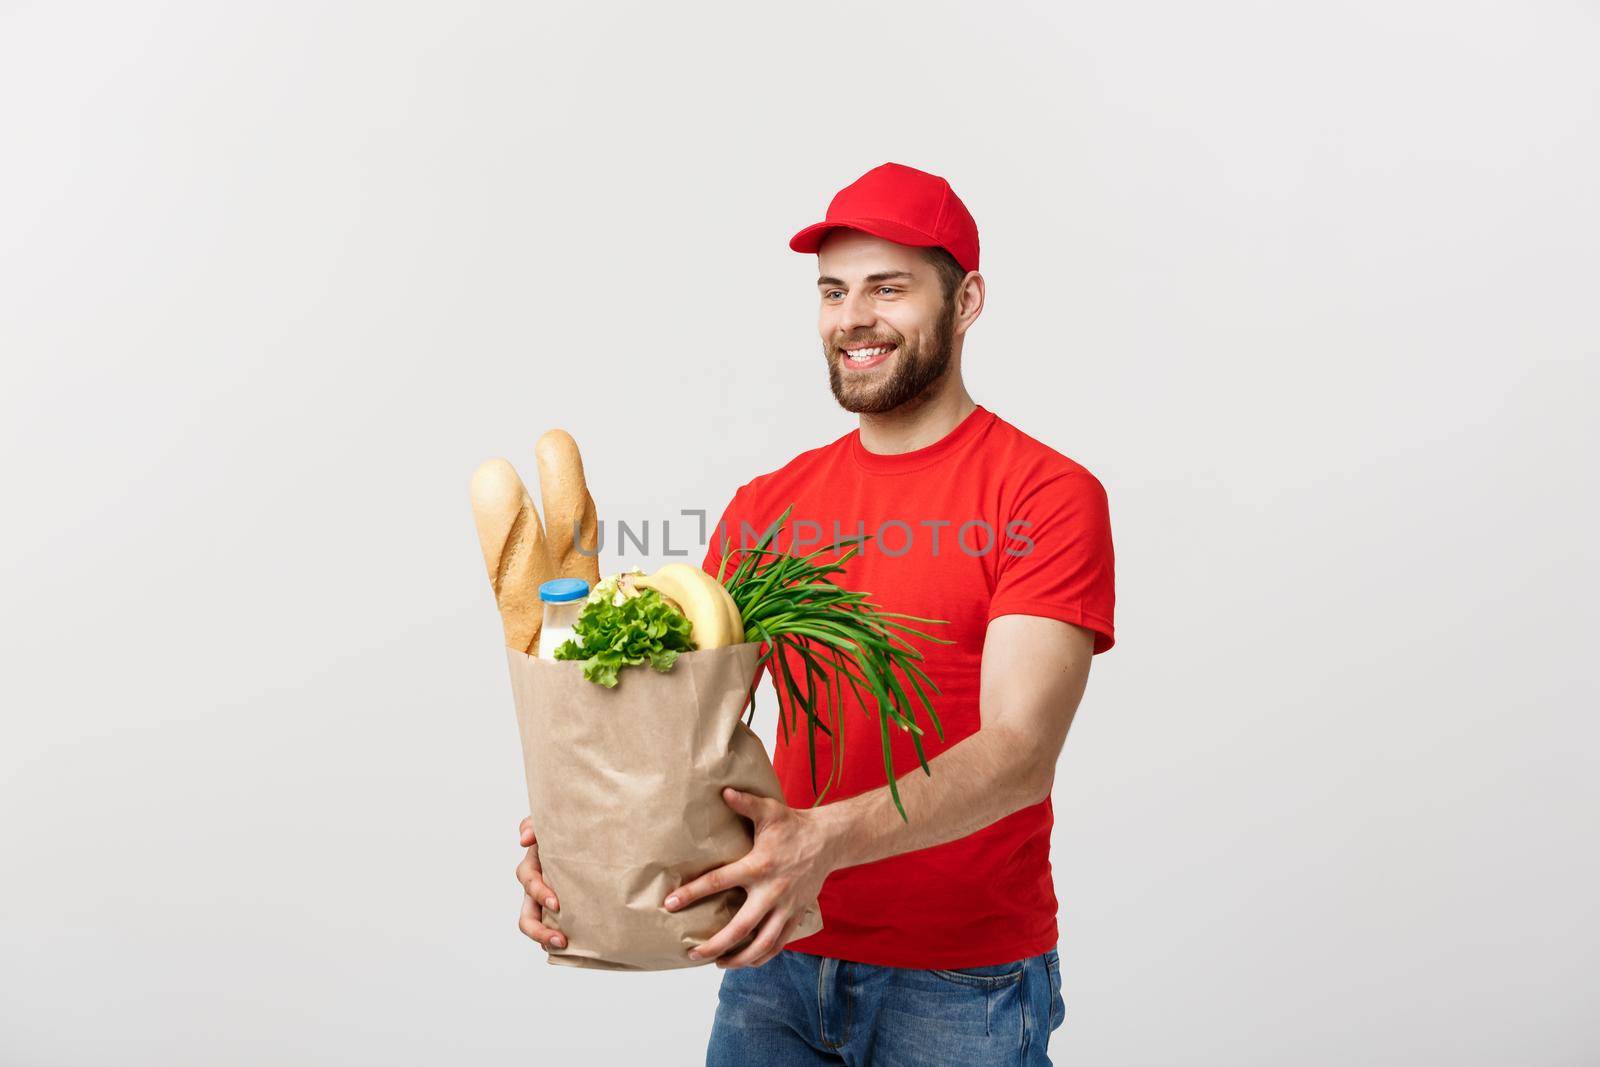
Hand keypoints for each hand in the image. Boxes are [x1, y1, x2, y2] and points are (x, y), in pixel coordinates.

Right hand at [515, 816, 566, 950]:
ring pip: (537, 926)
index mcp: (534, 865)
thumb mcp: (547, 822)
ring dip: (545, 939)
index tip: (556, 903)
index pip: (528, 881)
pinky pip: (554, 928)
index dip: (538, 893)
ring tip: (563, 946)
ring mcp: (547, 901)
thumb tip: (524, 840)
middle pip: (526, 916)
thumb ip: (533, 824)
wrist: (587, 833)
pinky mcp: (561, 909)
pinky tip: (574, 947)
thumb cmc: (565, 827)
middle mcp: (537, 887)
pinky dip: (557, 938)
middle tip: (560, 939)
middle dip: (538, 931)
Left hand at [663, 787, 835, 969]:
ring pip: (762, 944)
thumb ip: (745, 803)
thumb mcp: (769, 810)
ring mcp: (786, 907)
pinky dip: (762, 957)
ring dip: (738, 959)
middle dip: (715, 944)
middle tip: (693, 952)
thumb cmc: (793, 825)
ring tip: (717, 963)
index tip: (670, 904)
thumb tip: (723, 791)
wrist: (829, 840)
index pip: (718, 882)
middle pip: (740, 928)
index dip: (692, 894)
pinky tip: (745, 961)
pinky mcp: (797, 915)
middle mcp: (772, 891)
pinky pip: (779, 944)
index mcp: (758, 866)